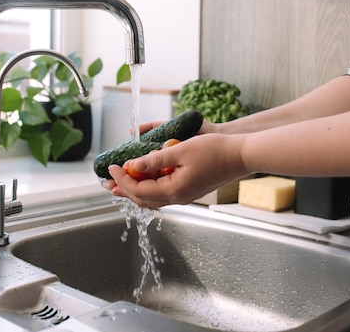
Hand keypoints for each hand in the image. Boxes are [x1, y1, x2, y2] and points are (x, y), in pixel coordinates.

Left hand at [108, 133, 247, 207]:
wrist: (241, 155)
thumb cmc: (215, 150)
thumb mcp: (181, 149)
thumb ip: (155, 159)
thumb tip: (134, 165)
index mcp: (174, 189)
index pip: (139, 189)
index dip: (122, 179)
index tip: (112, 168)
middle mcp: (179, 197)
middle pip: (143, 199)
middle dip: (123, 190)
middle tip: (108, 182)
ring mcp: (185, 196)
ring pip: (153, 200)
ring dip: (134, 191)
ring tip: (120, 185)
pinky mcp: (190, 191)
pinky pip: (163, 195)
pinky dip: (148, 190)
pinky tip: (144, 182)